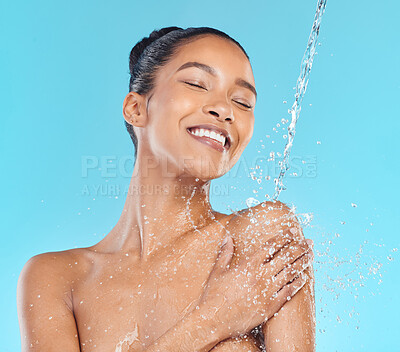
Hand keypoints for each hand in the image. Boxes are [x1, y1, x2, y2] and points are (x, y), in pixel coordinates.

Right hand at [196, 228, 312, 339]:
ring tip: (310, 255)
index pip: (271, 245)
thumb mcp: (217, 271)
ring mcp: (267, 291)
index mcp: (248, 264)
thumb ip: (225, 252)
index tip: (294, 230)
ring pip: (291, 272)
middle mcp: (260, 276)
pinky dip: (298, 283)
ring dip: (302, 262)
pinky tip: (304, 277)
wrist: (213, 320)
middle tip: (309, 242)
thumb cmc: (213, 295)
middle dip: (299, 247)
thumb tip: (228, 237)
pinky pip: (289, 292)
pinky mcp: (271, 306)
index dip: (284, 236)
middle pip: (285, 257)